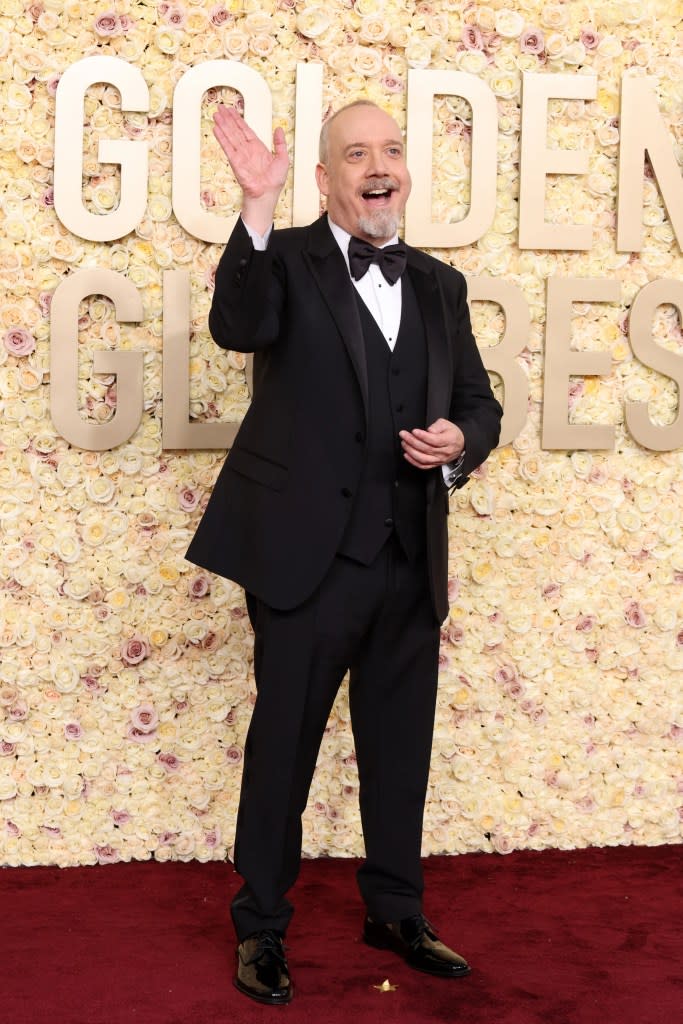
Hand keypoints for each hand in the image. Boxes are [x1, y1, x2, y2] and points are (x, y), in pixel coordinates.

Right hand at [213, 105, 288, 233]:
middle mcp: (247, 150)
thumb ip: (280, 143)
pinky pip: (227, 147)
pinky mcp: (235, 162)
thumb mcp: (283, 159)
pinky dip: (222, 138)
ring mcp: (240, 155)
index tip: (231, 110)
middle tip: (219, 107)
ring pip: (230, 136)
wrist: (267, 194)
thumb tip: (279, 129)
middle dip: (227, 118)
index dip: (238, 119)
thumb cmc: (274, 181)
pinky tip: (216, 129)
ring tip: (215, 114)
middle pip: (235, 130)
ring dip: (222, 124)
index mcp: (257, 148)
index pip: (245, 130)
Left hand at [399, 418, 464, 469]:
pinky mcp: (435, 464)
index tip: (414, 431)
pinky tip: (407, 455)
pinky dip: (413, 461)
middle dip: (412, 441)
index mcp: (449, 441)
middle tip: (404, 435)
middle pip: (426, 449)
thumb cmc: (451, 433)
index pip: (434, 440)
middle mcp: (444, 452)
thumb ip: (437, 426)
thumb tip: (429, 430)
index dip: (423, 436)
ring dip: (411, 451)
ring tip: (404, 443)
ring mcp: (439, 460)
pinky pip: (423, 466)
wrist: (459, 444)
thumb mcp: (446, 424)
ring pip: (423, 459)